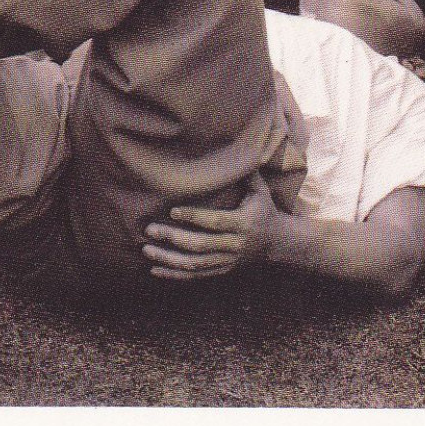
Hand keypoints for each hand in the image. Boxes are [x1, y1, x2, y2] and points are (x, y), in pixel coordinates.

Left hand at [143, 175, 281, 280]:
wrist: (278, 242)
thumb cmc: (264, 210)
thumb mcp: (261, 191)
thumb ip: (246, 174)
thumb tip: (236, 149)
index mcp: (243, 223)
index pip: (215, 221)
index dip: (194, 217)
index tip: (172, 211)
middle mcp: (235, 244)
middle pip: (200, 244)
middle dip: (173, 238)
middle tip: (150, 229)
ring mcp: (228, 260)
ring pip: (195, 264)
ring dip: (169, 258)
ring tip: (147, 249)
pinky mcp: (222, 270)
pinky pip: (195, 275)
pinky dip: (174, 274)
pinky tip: (155, 269)